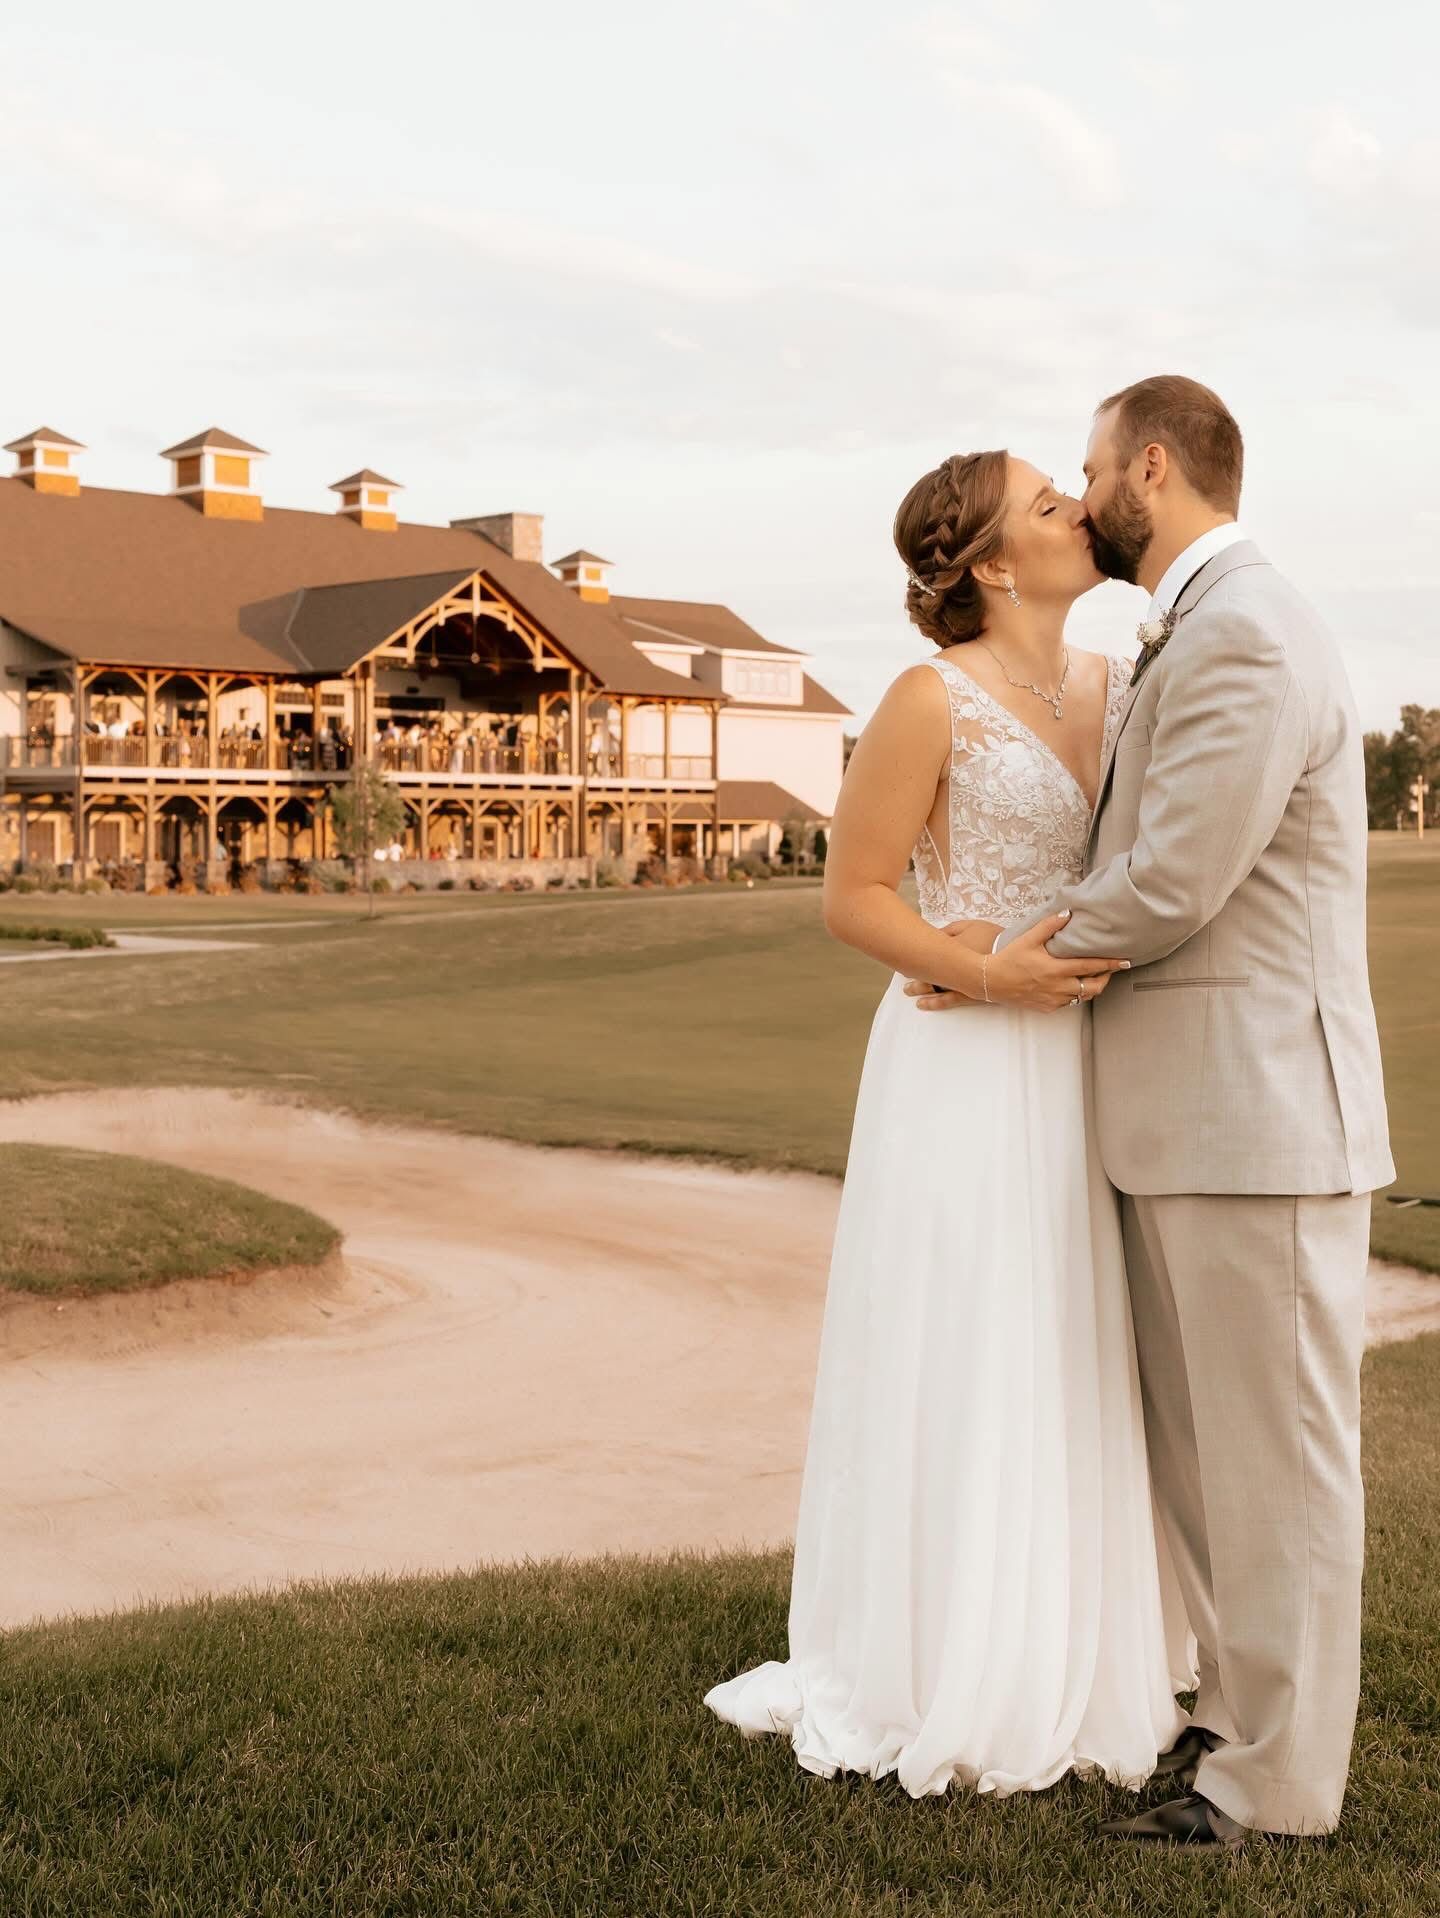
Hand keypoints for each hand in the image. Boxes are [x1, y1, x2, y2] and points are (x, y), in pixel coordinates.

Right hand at [904, 912, 1128, 1012]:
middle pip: (1093, 987)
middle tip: (1111, 970)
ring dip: (1091, 987)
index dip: (1111, 964)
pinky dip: (1075, 994)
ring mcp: (1053, 1000)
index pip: (1091, 967)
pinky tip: (1072, 985)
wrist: (990, 981)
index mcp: (1056, 969)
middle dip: (1106, 979)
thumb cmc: (1009, 959)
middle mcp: (1058, 987)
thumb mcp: (1028, 938)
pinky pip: (1069, 1003)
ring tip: (1094, 976)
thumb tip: (1067, 914)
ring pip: (1082, 997)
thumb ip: (1049, 926)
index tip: (1125, 961)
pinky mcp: (1047, 1007)